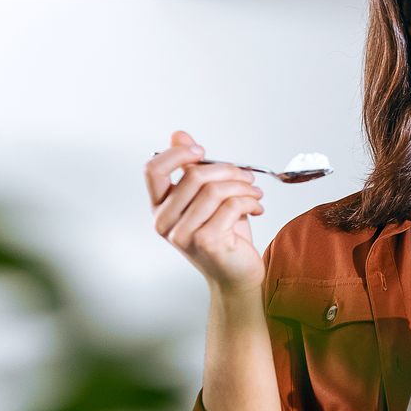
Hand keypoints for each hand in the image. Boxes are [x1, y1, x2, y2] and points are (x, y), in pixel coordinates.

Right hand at [145, 131, 264, 295]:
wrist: (237, 275)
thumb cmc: (223, 236)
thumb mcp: (206, 198)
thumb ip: (191, 168)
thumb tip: (178, 135)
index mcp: (160, 208)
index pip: (153, 170)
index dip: (177, 153)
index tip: (201, 150)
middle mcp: (165, 222)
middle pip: (193, 176)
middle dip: (228, 170)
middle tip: (246, 175)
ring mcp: (183, 234)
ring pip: (215, 190)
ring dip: (243, 186)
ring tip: (254, 193)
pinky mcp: (206, 242)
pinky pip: (231, 205)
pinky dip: (250, 201)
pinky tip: (256, 207)